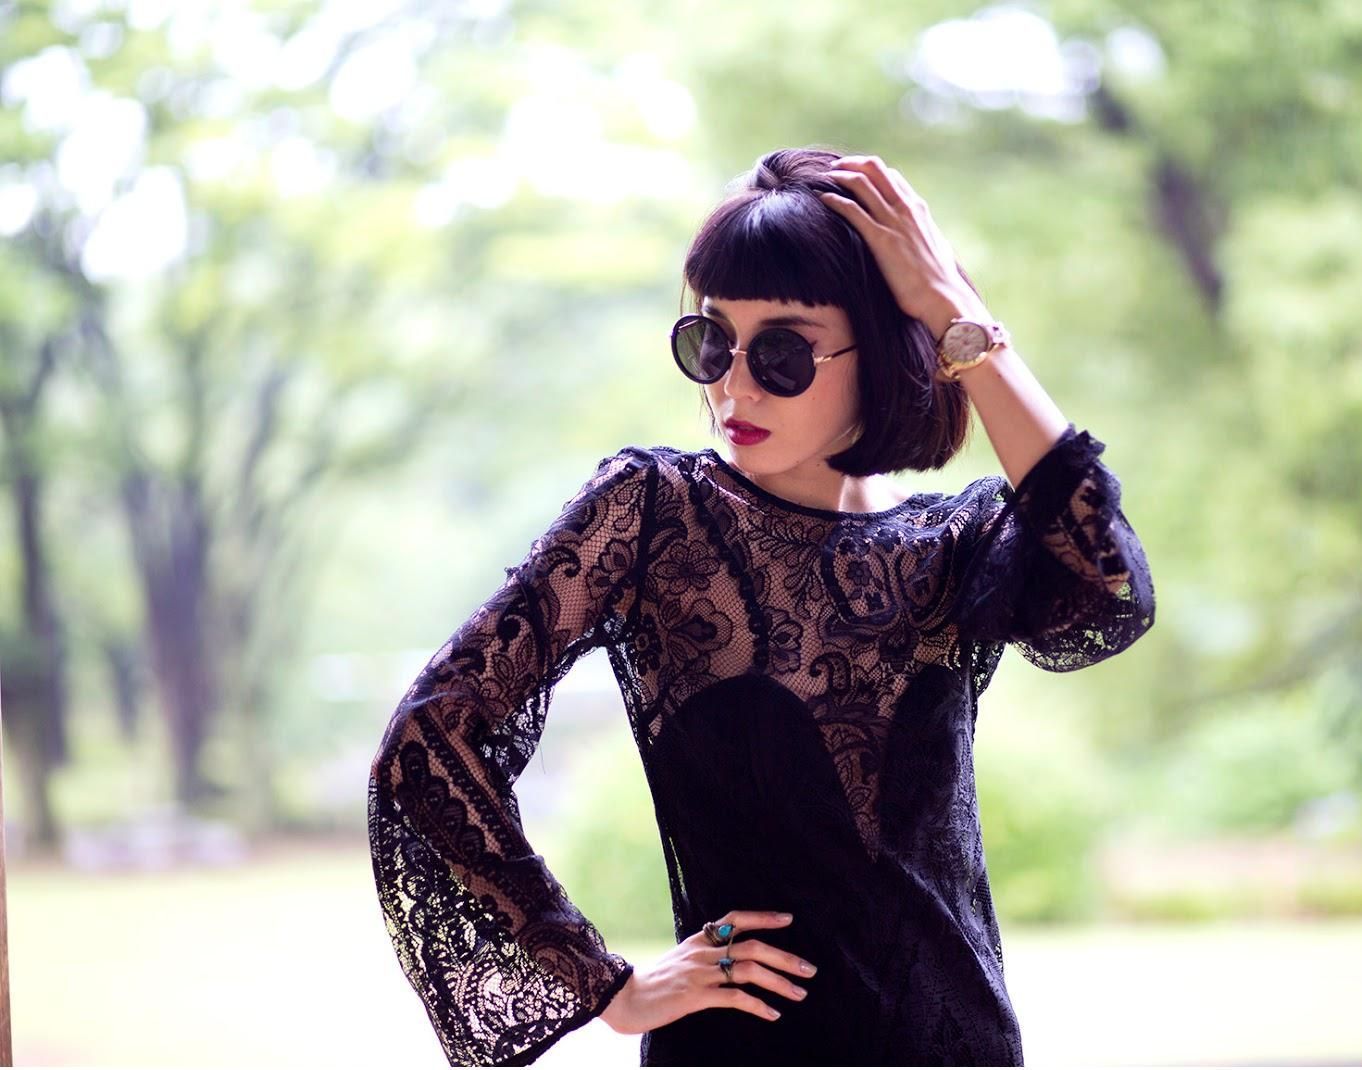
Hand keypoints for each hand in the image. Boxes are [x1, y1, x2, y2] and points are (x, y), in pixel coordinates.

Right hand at [599, 909, 816, 1033]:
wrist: (625, 998)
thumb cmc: (654, 982)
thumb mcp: (680, 959)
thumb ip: (704, 954)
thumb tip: (729, 955)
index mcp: (699, 939)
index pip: (735, 919)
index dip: (763, 917)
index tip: (789, 919)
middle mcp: (703, 951)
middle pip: (753, 946)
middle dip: (785, 957)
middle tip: (809, 969)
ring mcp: (700, 973)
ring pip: (749, 970)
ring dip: (779, 982)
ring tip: (799, 994)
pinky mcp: (695, 996)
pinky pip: (734, 997)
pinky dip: (758, 1005)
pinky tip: (772, 1014)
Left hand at [818, 155, 987, 336]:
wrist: (943, 298)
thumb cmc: (939, 280)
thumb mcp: (933, 247)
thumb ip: (921, 234)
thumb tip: (918, 237)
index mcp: (918, 209)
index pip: (892, 177)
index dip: (870, 171)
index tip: (854, 175)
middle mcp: (906, 208)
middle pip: (876, 169)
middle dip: (851, 164)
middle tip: (834, 168)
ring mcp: (894, 222)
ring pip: (862, 184)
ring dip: (840, 176)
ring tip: (824, 178)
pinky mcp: (881, 240)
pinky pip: (853, 210)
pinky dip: (834, 200)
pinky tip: (822, 198)